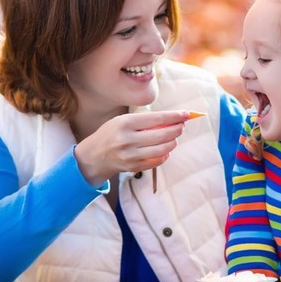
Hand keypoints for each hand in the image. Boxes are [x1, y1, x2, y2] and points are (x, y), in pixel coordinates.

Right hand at [74, 110, 189, 187]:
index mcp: (125, 123)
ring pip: (162, 149)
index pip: (157, 119)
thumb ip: (145, 121)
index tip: (186, 114)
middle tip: (182, 126)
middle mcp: (127, 140)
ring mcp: (130, 155)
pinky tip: (165, 150)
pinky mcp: (132, 167)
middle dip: (177, 129)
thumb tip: (173, 120)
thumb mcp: (123, 121)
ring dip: (173, 142)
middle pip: (162, 134)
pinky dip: (165, 155)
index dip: (174, 116)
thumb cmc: (111, 134)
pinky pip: (156, 162)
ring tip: (174, 138)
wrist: (94, 155)